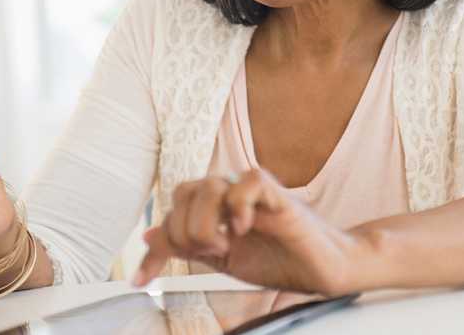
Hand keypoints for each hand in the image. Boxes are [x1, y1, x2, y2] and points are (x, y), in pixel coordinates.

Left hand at [134, 169, 365, 295]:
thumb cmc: (279, 260)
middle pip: (182, 193)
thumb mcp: (222, 260)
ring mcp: (252, 191)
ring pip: (208, 185)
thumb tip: (148, 235)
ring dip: (206, 223)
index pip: (171, 213)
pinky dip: (239, 207)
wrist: (322, 269)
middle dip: (185, 232)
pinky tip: (245, 228)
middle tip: (211, 253)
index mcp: (215, 208)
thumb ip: (186, 245)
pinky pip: (246, 182)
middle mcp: (230, 194)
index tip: (141, 281)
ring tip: (226, 244)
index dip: (155, 248)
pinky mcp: (276, 193)